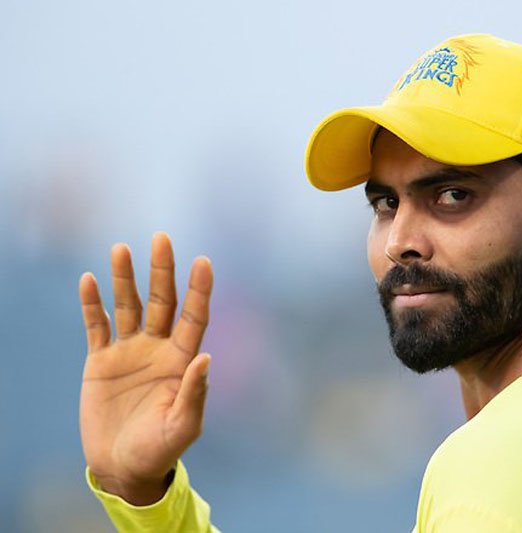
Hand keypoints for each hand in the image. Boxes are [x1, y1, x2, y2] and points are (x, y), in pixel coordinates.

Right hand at [79, 232, 212, 504]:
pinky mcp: (101, 361)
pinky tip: (90, 280)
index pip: (194, 316)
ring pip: (129, 306)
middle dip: (163, 270)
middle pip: (162, 301)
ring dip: (124, 278)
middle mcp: (158, 348)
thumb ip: (194, 393)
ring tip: (122, 248)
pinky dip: (92, 304)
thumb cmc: (160, 449)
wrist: (123, 466)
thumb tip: (206, 357)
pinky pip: (97, 326)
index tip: (203, 261)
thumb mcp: (182, 427)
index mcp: (182, 360)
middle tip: (162, 238)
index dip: (199, 290)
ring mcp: (129, 351)